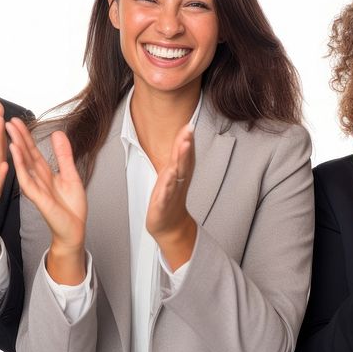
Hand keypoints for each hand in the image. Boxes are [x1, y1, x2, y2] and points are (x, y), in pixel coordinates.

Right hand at [6, 119, 86, 284]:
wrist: (74, 229)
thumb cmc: (71, 207)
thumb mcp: (71, 175)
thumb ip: (64, 155)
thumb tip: (58, 134)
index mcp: (44, 173)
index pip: (32, 151)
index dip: (25, 135)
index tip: (17, 121)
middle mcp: (37, 178)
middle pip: (25, 154)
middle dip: (17, 137)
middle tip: (7, 121)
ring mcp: (36, 187)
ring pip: (23, 164)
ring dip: (15, 147)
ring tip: (8, 132)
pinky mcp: (37, 196)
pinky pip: (26, 179)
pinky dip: (20, 165)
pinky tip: (15, 152)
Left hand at [146, 123, 196, 269]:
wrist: (170, 225)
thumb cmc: (170, 197)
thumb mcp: (173, 172)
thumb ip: (178, 154)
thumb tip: (184, 135)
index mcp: (180, 173)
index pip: (184, 154)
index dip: (186, 139)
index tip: (189, 125)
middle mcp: (178, 181)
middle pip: (183, 161)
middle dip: (185, 146)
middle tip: (189, 132)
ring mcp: (172, 192)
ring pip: (176, 175)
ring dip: (180, 161)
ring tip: (183, 147)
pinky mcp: (163, 204)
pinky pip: (166, 195)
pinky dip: (167, 187)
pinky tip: (169, 178)